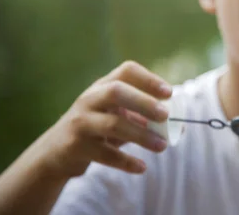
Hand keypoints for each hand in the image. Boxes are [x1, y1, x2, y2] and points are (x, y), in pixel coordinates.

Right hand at [39, 61, 172, 177]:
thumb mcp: (118, 116)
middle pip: (116, 92)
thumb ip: (145, 118)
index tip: (169, 92)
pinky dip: (125, 161)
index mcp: (103, 86)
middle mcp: (90, 99)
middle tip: (166, 115)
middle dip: (143, 102)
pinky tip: (142, 167)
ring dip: (141, 135)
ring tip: (162, 146)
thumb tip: (181, 126)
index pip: (126, 71)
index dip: (149, 79)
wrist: (57, 151)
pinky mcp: (74, 146)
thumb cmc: (99, 128)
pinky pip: (104, 154)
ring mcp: (80, 121)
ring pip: (112, 124)